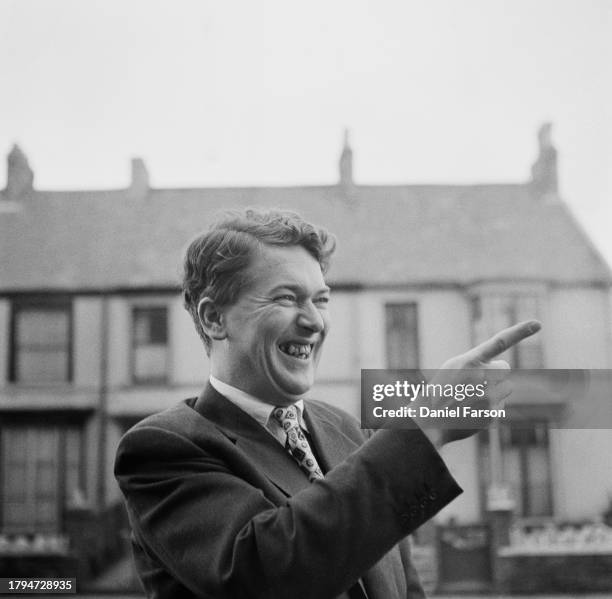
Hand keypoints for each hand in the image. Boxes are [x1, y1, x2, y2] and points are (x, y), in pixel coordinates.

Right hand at [420, 320, 540, 446]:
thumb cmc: (440, 391)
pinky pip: (500, 405)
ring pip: (505, 388)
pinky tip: (471, 411)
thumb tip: (503, 369)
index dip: (520, 332)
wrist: (430, 421)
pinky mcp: (493, 414)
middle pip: (503, 368)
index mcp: (469, 361)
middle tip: (475, 382)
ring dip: (493, 391)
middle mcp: (482, 377)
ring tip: (470, 399)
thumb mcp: (452, 369)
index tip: (537, 323)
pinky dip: (489, 408)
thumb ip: (476, 363)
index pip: (499, 342)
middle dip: (495, 373)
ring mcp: (489, 397)